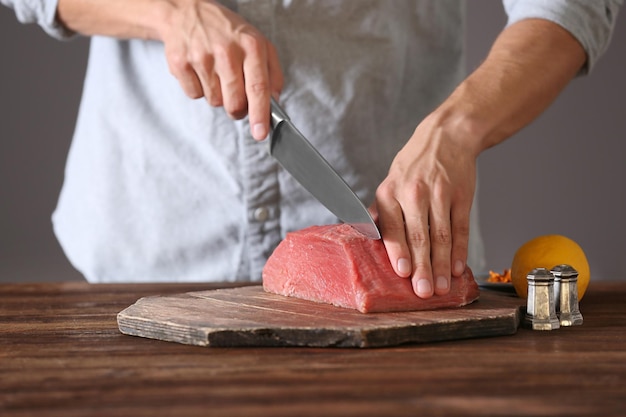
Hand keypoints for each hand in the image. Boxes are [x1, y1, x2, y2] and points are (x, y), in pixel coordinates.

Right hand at [160, 0, 283, 139]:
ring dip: (217, 96)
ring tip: (216, 73)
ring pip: (214, 101)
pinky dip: (199, 89)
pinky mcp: (180, 63)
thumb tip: (274, 102)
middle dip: (238, 110)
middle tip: (236, 99)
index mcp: (251, 45)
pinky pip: (194, 95)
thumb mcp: (258, 43)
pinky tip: (200, 71)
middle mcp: (226, 50)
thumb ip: (272, 73)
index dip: (260, 114)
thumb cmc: (227, 32)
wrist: (186, 12)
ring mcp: (201, 57)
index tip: (261, 133)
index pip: (258, 87)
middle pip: (235, 103)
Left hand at [374, 112, 476, 298]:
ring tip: (442, 288)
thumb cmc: (413, 166)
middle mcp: (414, 193)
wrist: (446, 137)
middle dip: (422, 267)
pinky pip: (460, 228)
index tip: (403, 272)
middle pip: (419, 237)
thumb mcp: (390, 182)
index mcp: (390, 193)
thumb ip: (382, 212)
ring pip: (442, 236)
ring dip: (441, 265)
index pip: (393, 228)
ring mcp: (440, 195)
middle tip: (423, 291)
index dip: (399, 251)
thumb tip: (369, 240)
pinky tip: (458, 268)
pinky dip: (460, 251)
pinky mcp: (461, 196)